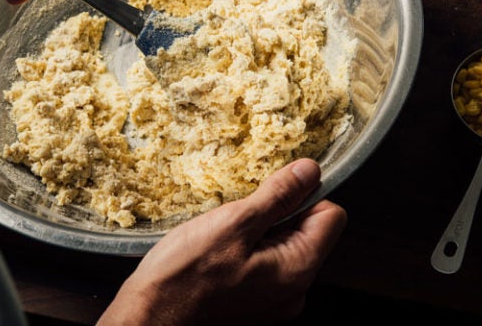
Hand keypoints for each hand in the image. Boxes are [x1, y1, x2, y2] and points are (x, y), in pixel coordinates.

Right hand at [97, 158, 346, 325]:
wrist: (150, 318)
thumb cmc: (186, 275)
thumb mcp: (234, 223)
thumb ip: (278, 196)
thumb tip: (310, 170)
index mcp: (298, 270)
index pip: (331, 216)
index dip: (306, 194)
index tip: (272, 190)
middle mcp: (295, 290)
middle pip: (308, 230)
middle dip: (279, 213)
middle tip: (238, 215)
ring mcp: (275, 299)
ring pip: (284, 245)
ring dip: (259, 230)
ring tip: (223, 234)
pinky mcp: (255, 301)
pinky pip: (266, 262)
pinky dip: (248, 248)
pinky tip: (219, 250)